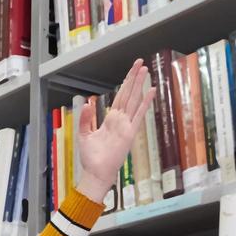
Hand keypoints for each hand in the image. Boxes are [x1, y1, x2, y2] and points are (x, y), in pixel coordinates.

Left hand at [75, 59, 154, 203]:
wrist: (96, 172)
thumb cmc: (91, 157)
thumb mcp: (84, 134)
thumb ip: (86, 119)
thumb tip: (88, 103)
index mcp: (110, 119)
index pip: (120, 96)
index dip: (125, 83)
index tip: (131, 70)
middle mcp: (120, 120)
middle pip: (128, 94)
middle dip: (134, 78)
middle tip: (140, 62)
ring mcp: (126, 125)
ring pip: (134, 100)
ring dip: (139, 85)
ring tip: (145, 70)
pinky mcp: (129, 132)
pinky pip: (138, 115)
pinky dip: (145, 103)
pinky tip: (151, 91)